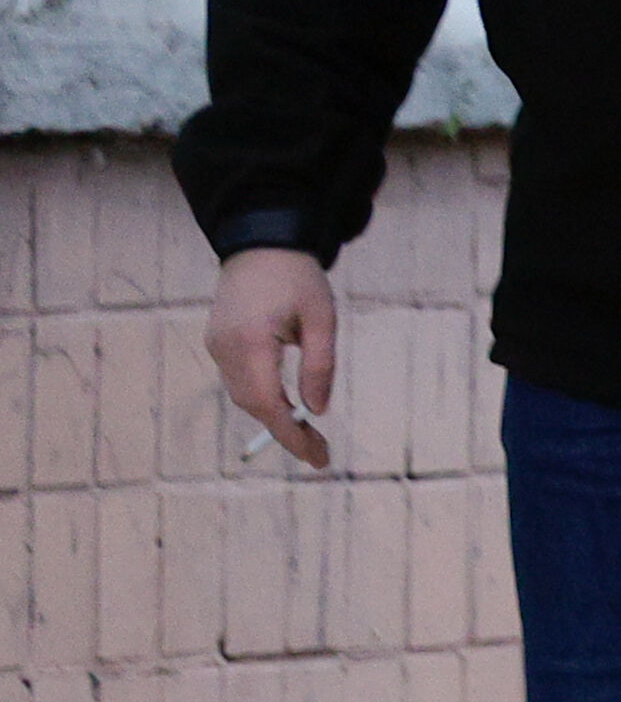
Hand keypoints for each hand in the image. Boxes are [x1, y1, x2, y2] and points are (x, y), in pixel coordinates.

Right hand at [209, 248, 340, 469]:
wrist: (260, 243)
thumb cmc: (297, 278)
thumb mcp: (322, 320)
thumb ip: (320, 366)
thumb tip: (316, 411)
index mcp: (252, 341)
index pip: (268, 404)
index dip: (291, 436)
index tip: (316, 458)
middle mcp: (226, 347)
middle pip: (253, 405)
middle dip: (285, 433)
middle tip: (320, 452)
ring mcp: (216, 345)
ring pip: (243, 396)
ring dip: (273, 418)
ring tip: (308, 435)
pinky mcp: (216, 341)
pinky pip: (238, 381)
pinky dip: (261, 399)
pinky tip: (287, 407)